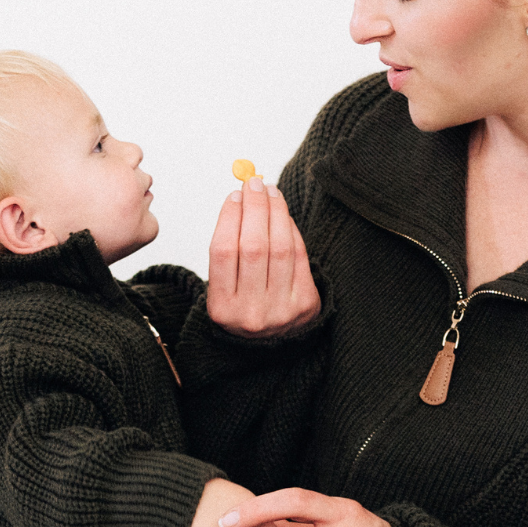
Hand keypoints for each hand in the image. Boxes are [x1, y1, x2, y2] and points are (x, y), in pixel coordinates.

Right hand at [207, 177, 320, 337]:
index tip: (235, 194)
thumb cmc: (244, 304)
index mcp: (222, 308)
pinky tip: (284, 215)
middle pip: (253, 247)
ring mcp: (281, 311)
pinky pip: (300, 257)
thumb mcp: (224, 287)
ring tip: (271, 192)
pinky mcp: (305, 305)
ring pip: (280, 248)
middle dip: (255, 208)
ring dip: (276, 213)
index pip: (223, 252)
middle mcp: (251, 312)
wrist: (272, 344)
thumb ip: (229, 249)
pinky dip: (292, 230)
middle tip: (255, 183)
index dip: (230, 218)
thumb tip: (242, 198)